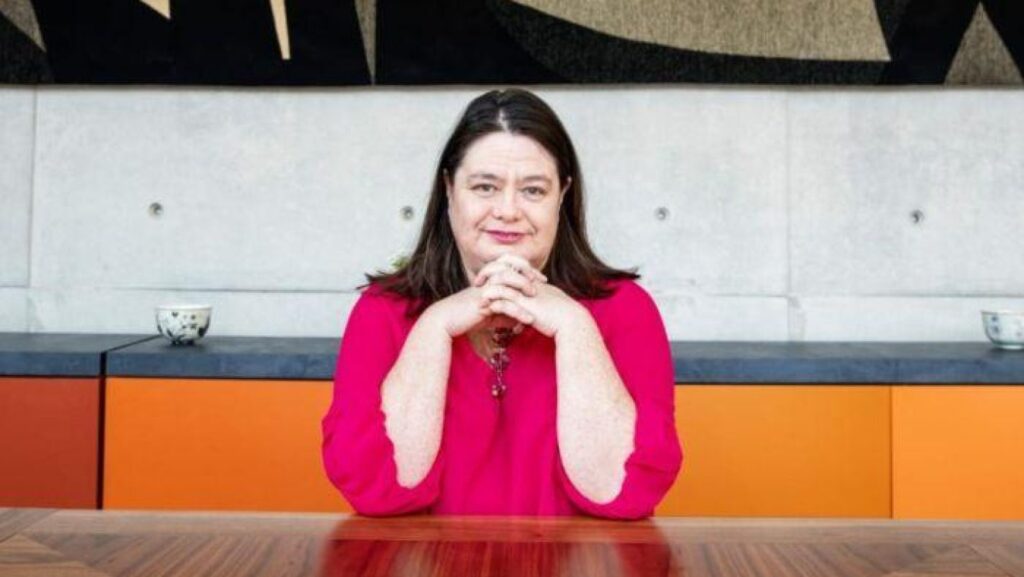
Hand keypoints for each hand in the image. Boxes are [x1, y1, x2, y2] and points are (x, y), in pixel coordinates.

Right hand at [424, 253, 542, 337]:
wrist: (446, 322)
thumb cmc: (466, 317)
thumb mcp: (491, 315)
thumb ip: (505, 314)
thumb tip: (520, 319)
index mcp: (489, 280)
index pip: (510, 266)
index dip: (526, 269)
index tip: (540, 278)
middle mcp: (487, 281)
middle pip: (510, 265)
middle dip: (527, 271)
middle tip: (542, 281)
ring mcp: (484, 289)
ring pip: (506, 278)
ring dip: (522, 285)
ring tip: (535, 295)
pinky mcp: (481, 302)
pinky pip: (502, 301)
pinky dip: (517, 310)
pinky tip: (528, 319)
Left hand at [473, 254, 584, 338]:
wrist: (573, 322)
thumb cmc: (562, 315)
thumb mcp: (548, 301)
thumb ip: (537, 298)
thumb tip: (530, 300)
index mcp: (533, 279)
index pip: (512, 264)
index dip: (499, 267)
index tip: (489, 275)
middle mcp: (529, 282)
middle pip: (503, 268)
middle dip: (487, 273)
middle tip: (478, 282)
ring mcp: (527, 293)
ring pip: (501, 283)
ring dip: (488, 290)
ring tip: (479, 298)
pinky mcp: (526, 306)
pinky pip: (505, 301)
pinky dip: (494, 304)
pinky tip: (488, 309)